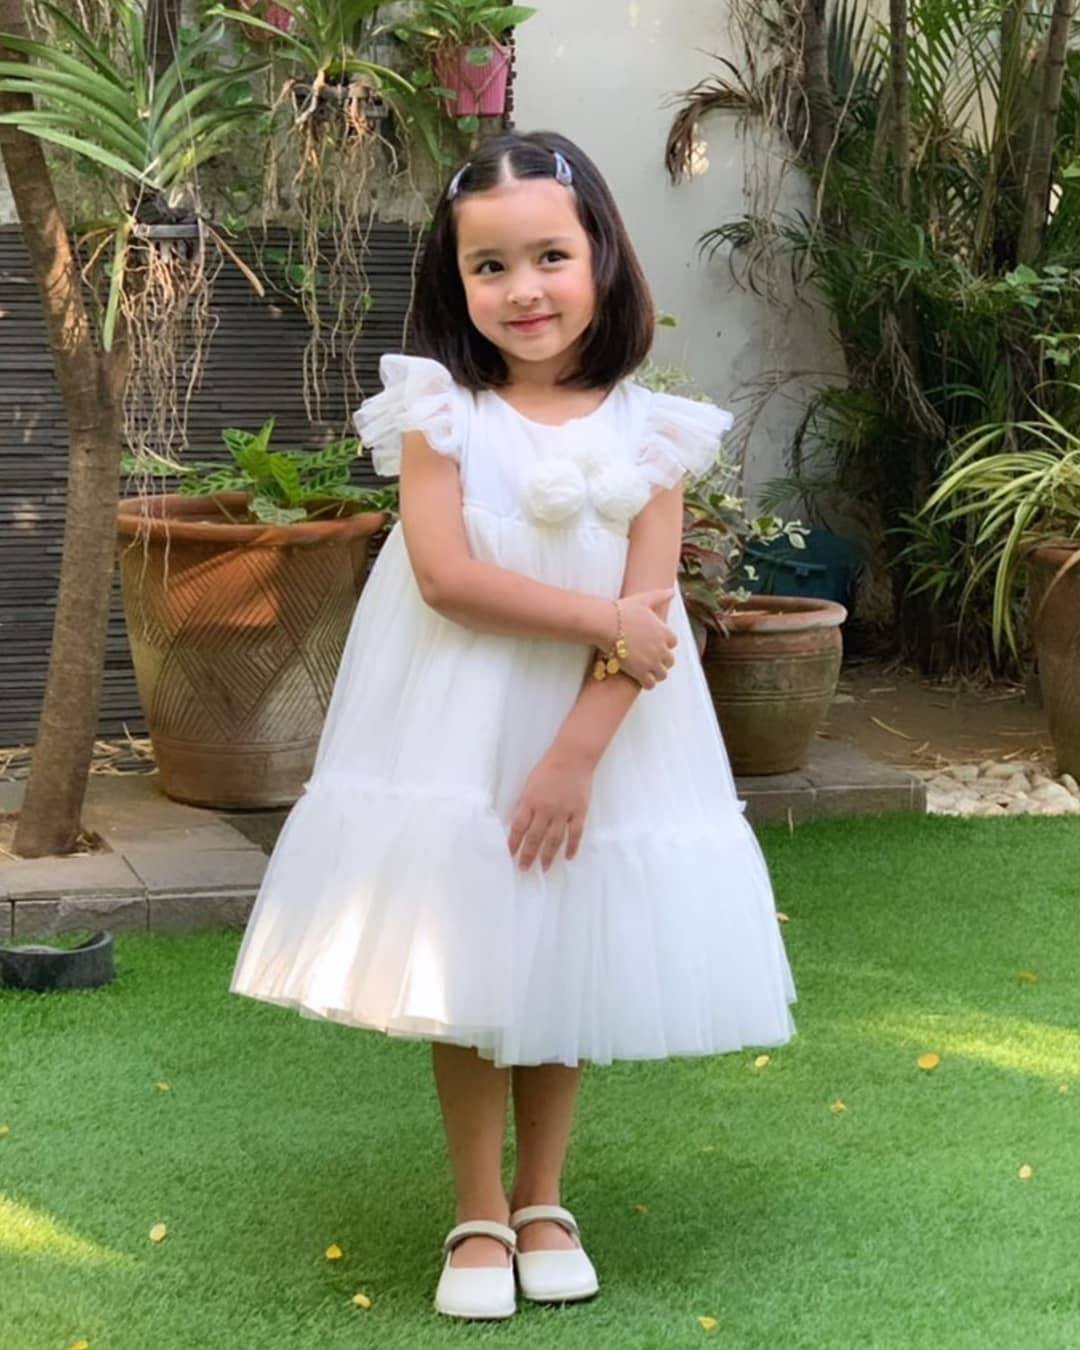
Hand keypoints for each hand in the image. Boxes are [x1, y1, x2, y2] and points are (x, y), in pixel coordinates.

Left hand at [508, 748, 592, 871]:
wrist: (573, 757)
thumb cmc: (548, 767)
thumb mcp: (529, 784)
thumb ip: (526, 803)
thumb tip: (521, 824)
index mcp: (530, 801)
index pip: (519, 827)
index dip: (513, 843)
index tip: (510, 855)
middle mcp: (546, 809)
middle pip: (535, 838)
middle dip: (528, 855)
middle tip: (524, 868)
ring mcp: (564, 812)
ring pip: (554, 840)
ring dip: (548, 856)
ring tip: (543, 868)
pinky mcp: (579, 812)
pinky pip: (575, 834)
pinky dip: (572, 847)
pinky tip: (568, 857)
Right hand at [615, 589, 677, 688]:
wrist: (607, 624)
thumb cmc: (623, 610)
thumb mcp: (644, 599)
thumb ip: (660, 596)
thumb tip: (673, 592)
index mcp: (664, 632)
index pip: (673, 642)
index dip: (665, 644)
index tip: (656, 644)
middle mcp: (661, 648)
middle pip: (670, 660)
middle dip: (662, 661)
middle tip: (651, 660)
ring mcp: (652, 661)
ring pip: (662, 674)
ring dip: (656, 673)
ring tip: (647, 671)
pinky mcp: (640, 672)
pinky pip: (650, 684)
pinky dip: (648, 683)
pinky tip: (640, 679)